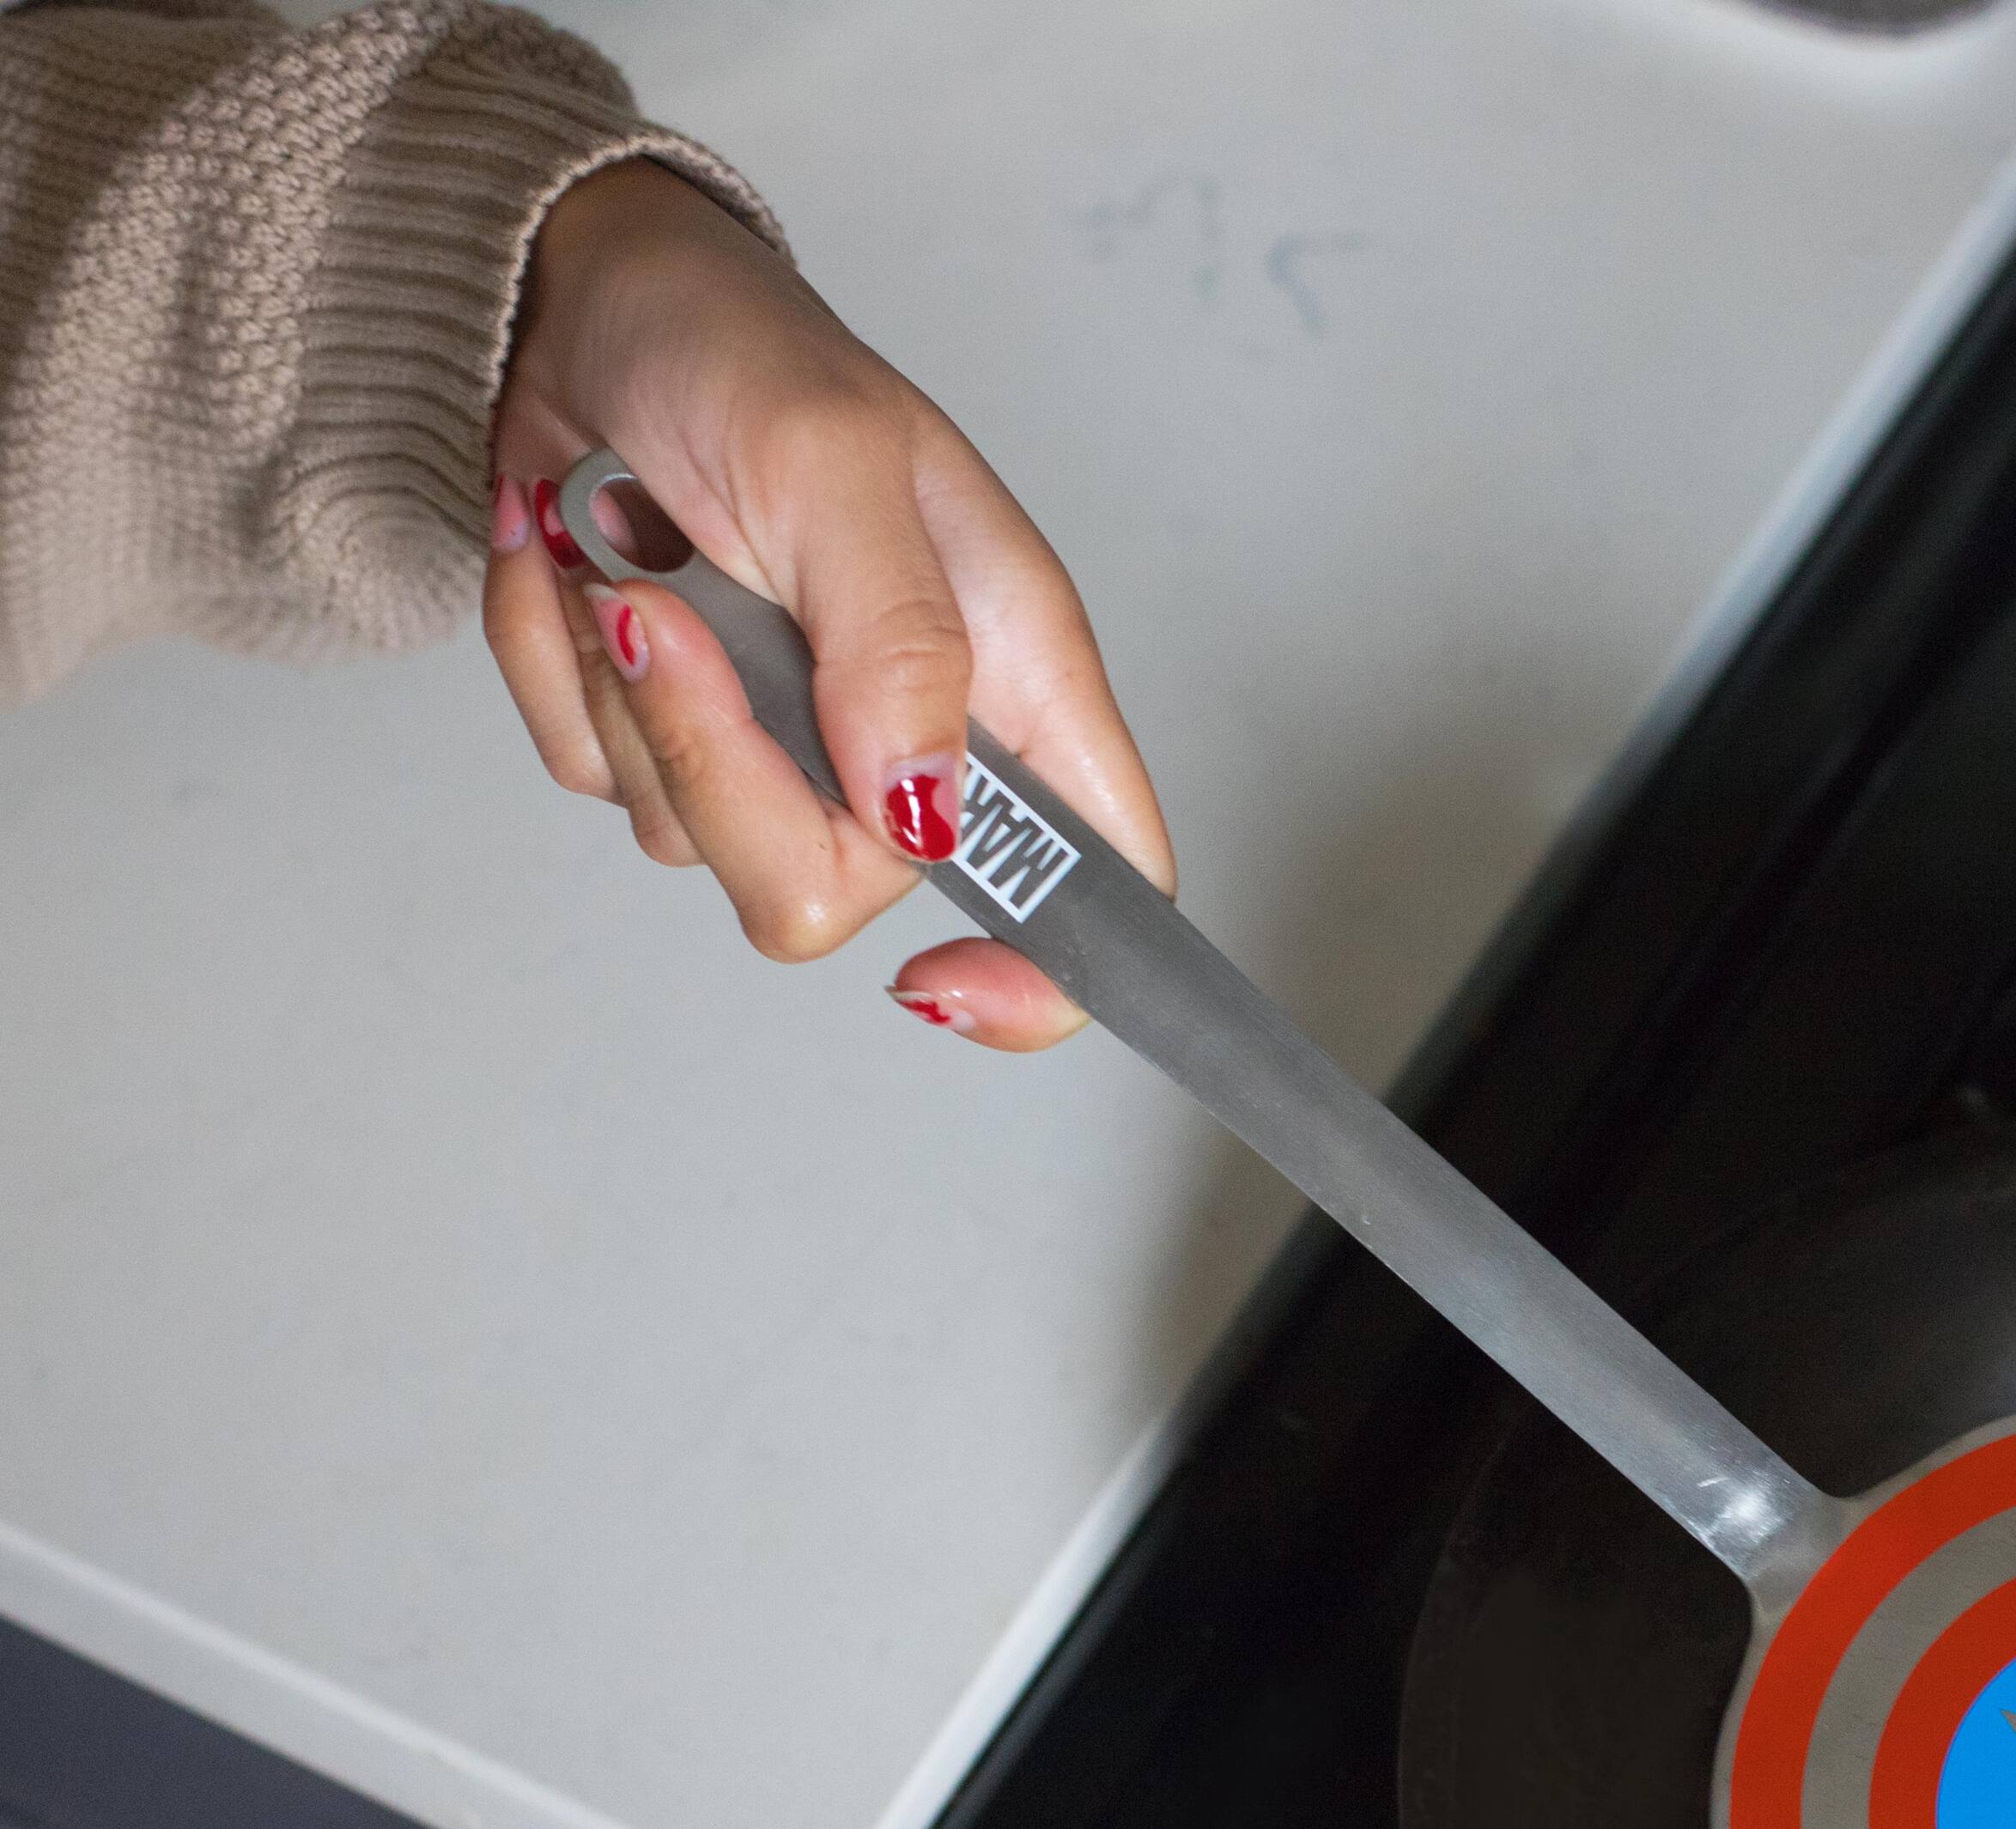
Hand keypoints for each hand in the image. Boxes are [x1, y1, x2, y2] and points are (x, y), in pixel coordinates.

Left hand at [484, 158, 1164, 1050]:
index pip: (1097, 889)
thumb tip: (924, 816)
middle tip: (667, 614)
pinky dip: (557, 668)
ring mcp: (782, 753)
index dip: (1039, 979)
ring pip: (690, 842)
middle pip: (832, 895)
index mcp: (1012, 684)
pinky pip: (593, 779)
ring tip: (632, 549)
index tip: (937, 982)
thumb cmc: (743, 351)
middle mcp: (909, 744)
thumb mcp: (834, 463)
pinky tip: (582, 565)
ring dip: (624, 690)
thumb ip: (898, 642)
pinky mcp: (664, 739)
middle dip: (721, 769)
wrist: (577, 299)